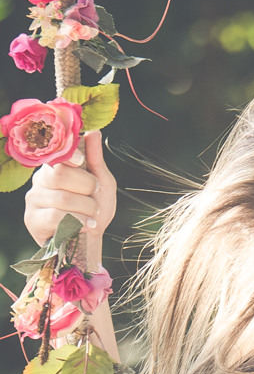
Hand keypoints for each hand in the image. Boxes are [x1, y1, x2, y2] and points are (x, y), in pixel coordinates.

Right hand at [24, 130, 116, 246]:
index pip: (57, 153)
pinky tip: (86, 226)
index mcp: (55, 166)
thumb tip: (93, 132)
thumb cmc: (95, 209)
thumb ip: (96, 159)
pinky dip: (78, 222)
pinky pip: (57, 217)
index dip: (69, 155)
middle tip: (94, 198)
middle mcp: (40, 179)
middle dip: (86, 188)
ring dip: (87, 209)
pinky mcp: (32, 220)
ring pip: (63, 198)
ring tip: (93, 216)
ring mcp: (34, 199)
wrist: (90, 241)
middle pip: (60, 174)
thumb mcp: (102, 184)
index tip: (81, 161)